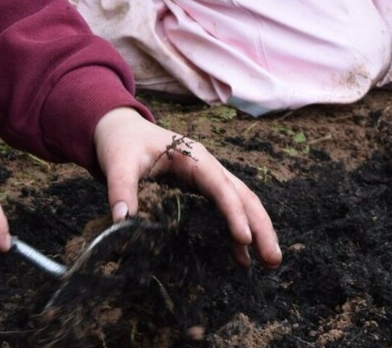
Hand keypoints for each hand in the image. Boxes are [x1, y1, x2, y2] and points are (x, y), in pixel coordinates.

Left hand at [92, 108, 281, 267]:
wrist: (121, 131)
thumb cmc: (123, 144)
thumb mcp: (118, 164)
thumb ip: (121, 189)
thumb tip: (122, 221)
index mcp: (193, 157)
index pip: (220, 187)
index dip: (233, 213)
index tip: (243, 239)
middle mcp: (207, 167)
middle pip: (242, 196)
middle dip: (260, 226)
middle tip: (272, 259)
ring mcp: (208, 177)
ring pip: (242, 202)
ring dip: (258, 229)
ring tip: (270, 261)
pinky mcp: (203, 189)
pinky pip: (229, 208)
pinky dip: (240, 230)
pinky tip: (244, 256)